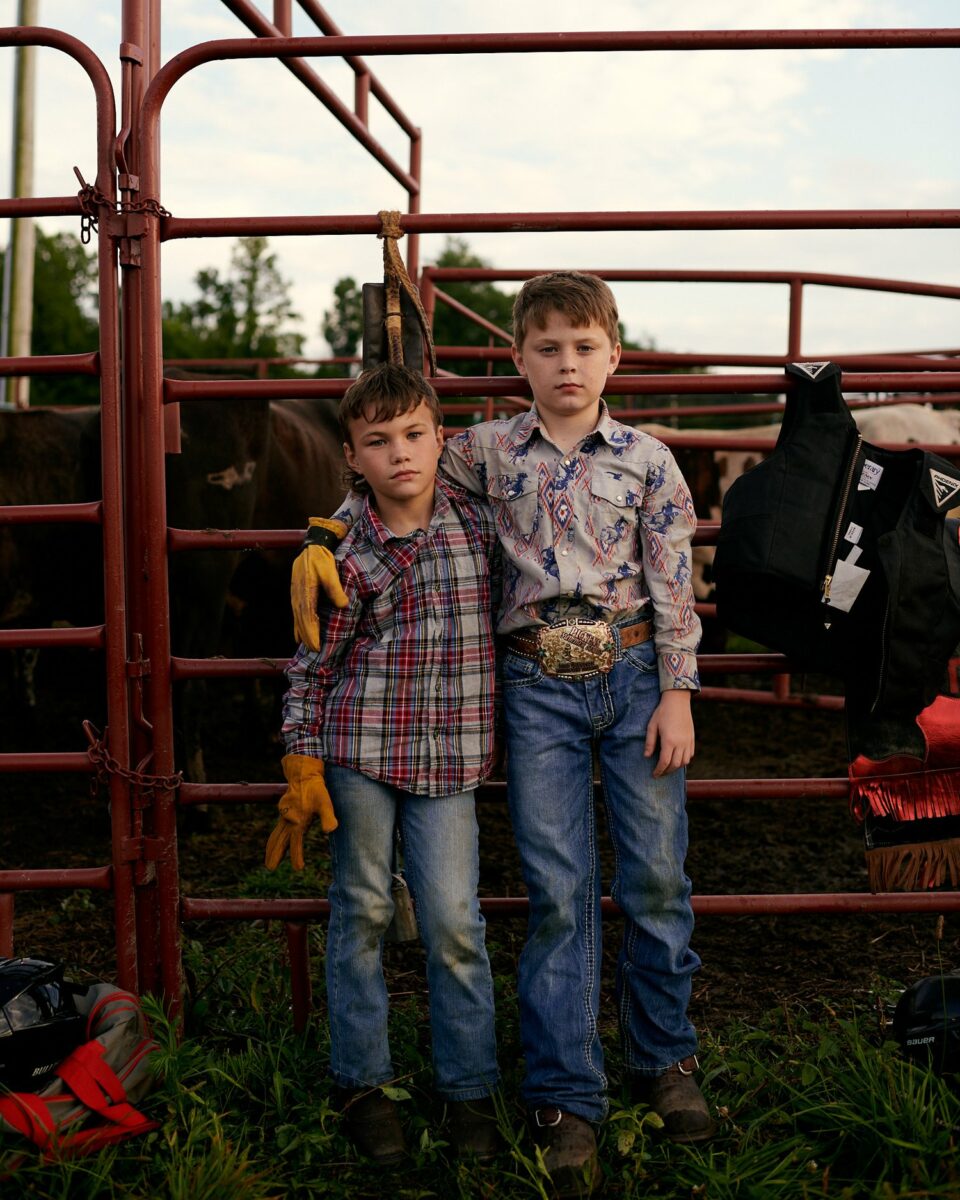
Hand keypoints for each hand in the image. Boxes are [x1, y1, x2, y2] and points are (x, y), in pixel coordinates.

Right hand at [264, 754, 337, 870]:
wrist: (304, 775)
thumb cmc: (317, 790)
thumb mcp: (325, 803)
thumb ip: (327, 817)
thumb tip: (330, 830)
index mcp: (297, 821)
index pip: (295, 843)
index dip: (297, 857)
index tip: (298, 868)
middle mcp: (288, 820)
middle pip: (279, 841)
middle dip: (275, 855)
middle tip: (270, 868)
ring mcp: (284, 816)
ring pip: (276, 835)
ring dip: (272, 848)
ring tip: (268, 861)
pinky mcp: (284, 812)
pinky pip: (277, 829)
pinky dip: (273, 838)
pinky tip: (274, 843)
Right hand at [291, 518, 348, 650]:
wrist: (311, 545)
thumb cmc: (322, 558)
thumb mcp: (330, 570)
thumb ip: (335, 588)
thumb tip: (343, 605)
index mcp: (305, 591)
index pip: (307, 617)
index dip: (311, 633)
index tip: (315, 645)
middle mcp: (298, 596)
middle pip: (301, 621)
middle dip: (307, 637)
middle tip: (314, 652)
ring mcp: (295, 595)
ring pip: (298, 619)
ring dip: (302, 633)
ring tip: (308, 646)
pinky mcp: (297, 594)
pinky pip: (297, 613)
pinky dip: (298, 626)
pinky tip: (298, 635)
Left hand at [644, 689, 694, 777]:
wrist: (677, 701)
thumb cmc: (662, 712)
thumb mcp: (652, 726)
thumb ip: (650, 742)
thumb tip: (647, 756)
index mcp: (669, 740)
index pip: (664, 762)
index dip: (659, 771)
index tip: (654, 774)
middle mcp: (680, 743)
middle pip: (675, 765)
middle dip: (667, 772)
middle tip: (660, 773)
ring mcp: (688, 741)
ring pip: (685, 762)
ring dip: (676, 767)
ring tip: (668, 767)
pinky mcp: (692, 738)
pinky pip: (690, 754)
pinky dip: (684, 760)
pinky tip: (677, 759)